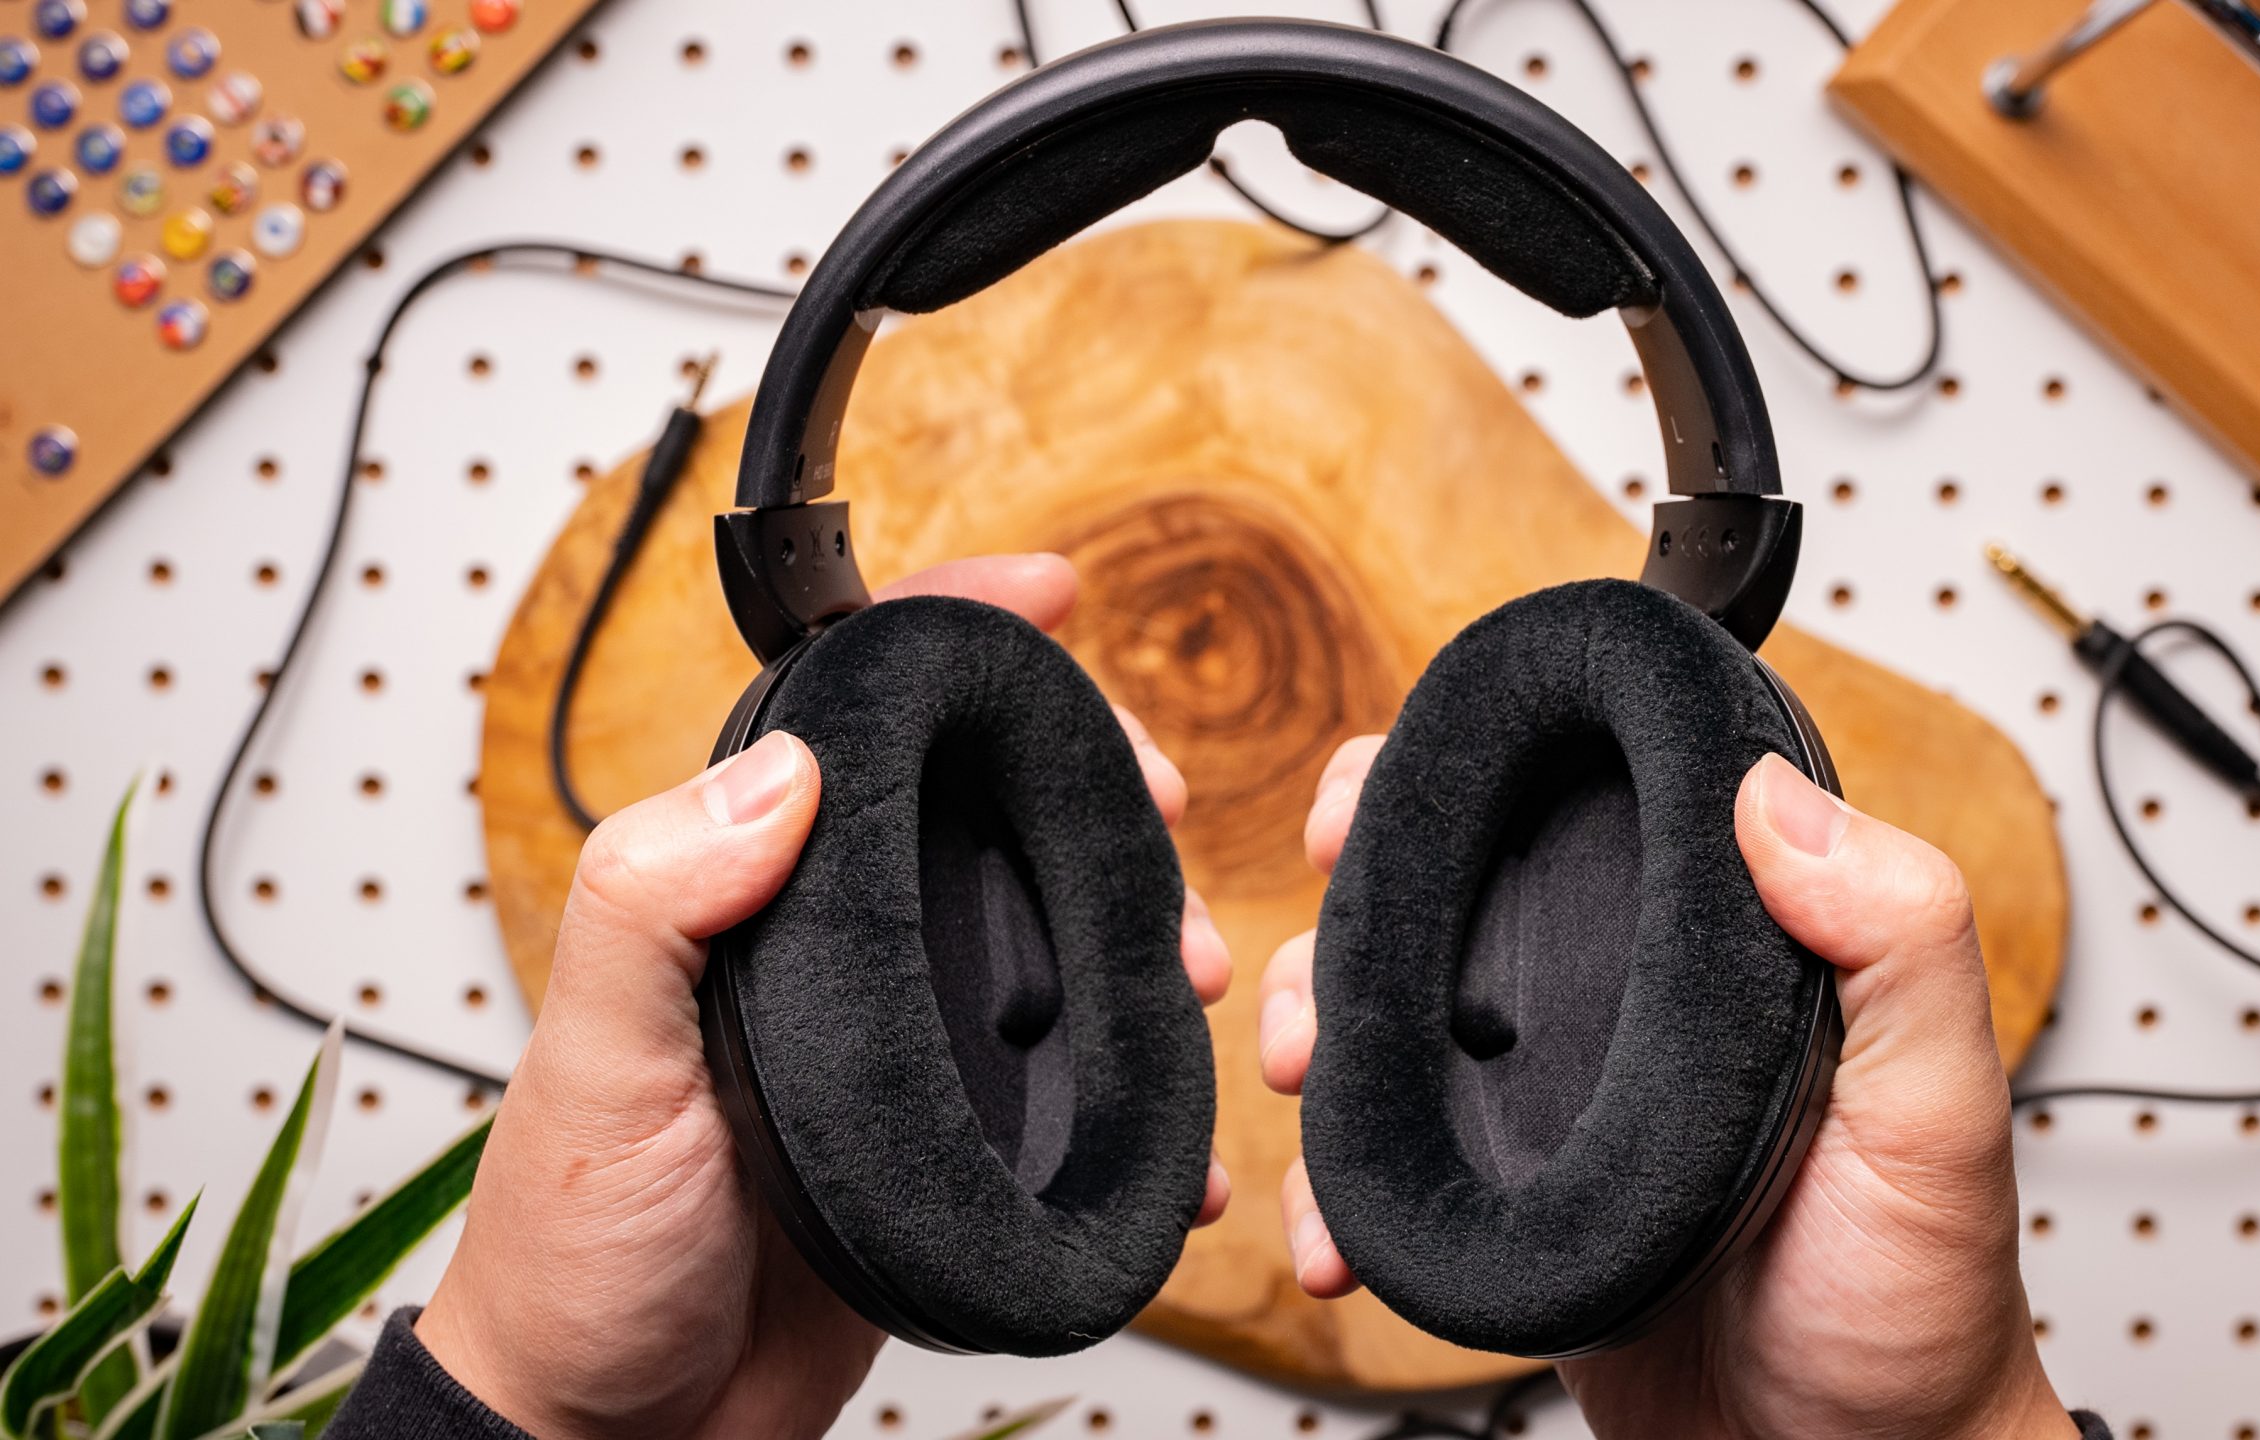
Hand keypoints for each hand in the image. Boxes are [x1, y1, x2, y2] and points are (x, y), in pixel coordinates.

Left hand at [416, 555, 1232, 1439]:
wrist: (619, 1434)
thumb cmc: (574, 1255)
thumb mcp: (595, 1067)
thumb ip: (658, 905)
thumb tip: (782, 772)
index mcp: (742, 898)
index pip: (851, 724)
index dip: (951, 635)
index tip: (1045, 594)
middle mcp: (832, 950)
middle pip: (984, 811)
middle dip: (1093, 785)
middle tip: (1167, 808)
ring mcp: (899, 1042)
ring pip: (1047, 936)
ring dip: (1140, 930)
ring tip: (1197, 966)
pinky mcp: (949, 1141)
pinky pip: (1064, 1084)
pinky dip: (1138, 1096)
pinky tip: (1179, 1121)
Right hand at [1263, 741, 2077, 1439]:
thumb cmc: (1917, 1307)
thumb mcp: (1936, 1112)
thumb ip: (1897, 942)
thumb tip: (1771, 789)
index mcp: (1713, 946)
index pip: (1578, 801)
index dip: (1457, 774)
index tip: (1371, 796)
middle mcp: (1621, 1003)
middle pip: (1447, 897)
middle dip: (1344, 910)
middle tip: (1307, 968)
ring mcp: (1552, 1104)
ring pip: (1392, 1022)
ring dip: (1312, 1032)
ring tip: (1294, 1080)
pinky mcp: (1506, 1202)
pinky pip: (1389, 1165)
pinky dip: (1331, 1186)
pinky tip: (1331, 1227)